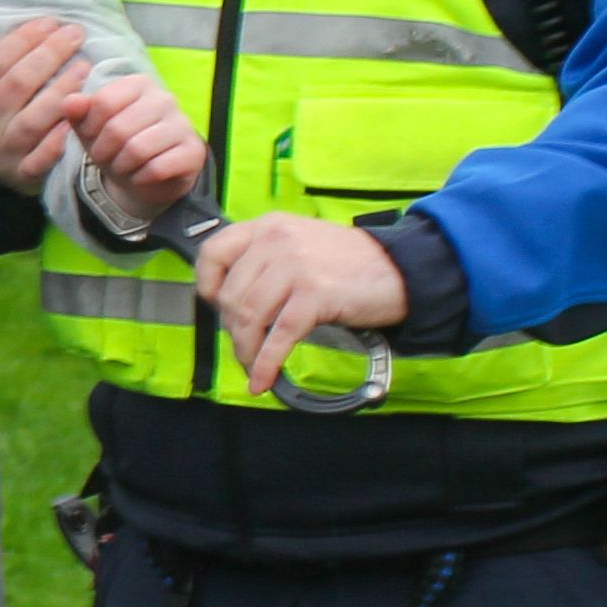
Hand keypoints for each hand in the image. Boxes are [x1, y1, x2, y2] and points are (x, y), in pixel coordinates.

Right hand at [0, 16, 93, 192]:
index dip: (23, 39)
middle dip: (49, 54)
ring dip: (61, 89)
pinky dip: (60, 139)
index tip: (49, 22)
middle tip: (74, 34)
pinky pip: (42, 158)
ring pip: (33, 118)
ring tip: (84, 66)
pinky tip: (78, 114)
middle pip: (17, 84)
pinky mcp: (21, 175)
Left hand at [75, 66, 206, 215]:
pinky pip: (158, 168)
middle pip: (118, 128)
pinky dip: (141, 178)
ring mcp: (183, 124)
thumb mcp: (90, 129)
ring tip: (123, 166)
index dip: (90, 127)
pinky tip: (142, 175)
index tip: (92, 137)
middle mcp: (164, 98)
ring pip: (138, 149)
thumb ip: (78, 112)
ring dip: (122, 166)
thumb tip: (70, 102)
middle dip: (104, 151)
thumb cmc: (115, 146)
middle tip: (106, 158)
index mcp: (138, 84)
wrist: (144, 177)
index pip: (103, 102)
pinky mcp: (193, 152)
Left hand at [192, 212, 407, 397]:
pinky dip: (266, 363)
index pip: (213, 252)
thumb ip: (265, 261)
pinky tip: (263, 379)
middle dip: (232, 329)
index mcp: (269, 226)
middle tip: (246, 344)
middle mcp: (277, 240)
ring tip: (253, 366)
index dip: (207, 285)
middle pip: (231, 294)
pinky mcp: (315, 294)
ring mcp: (296, 266)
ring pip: (249, 317)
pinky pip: (279, 336)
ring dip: (246, 350)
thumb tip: (231, 301)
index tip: (214, 307)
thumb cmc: (349, 263)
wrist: (400, 269)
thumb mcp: (300, 244)